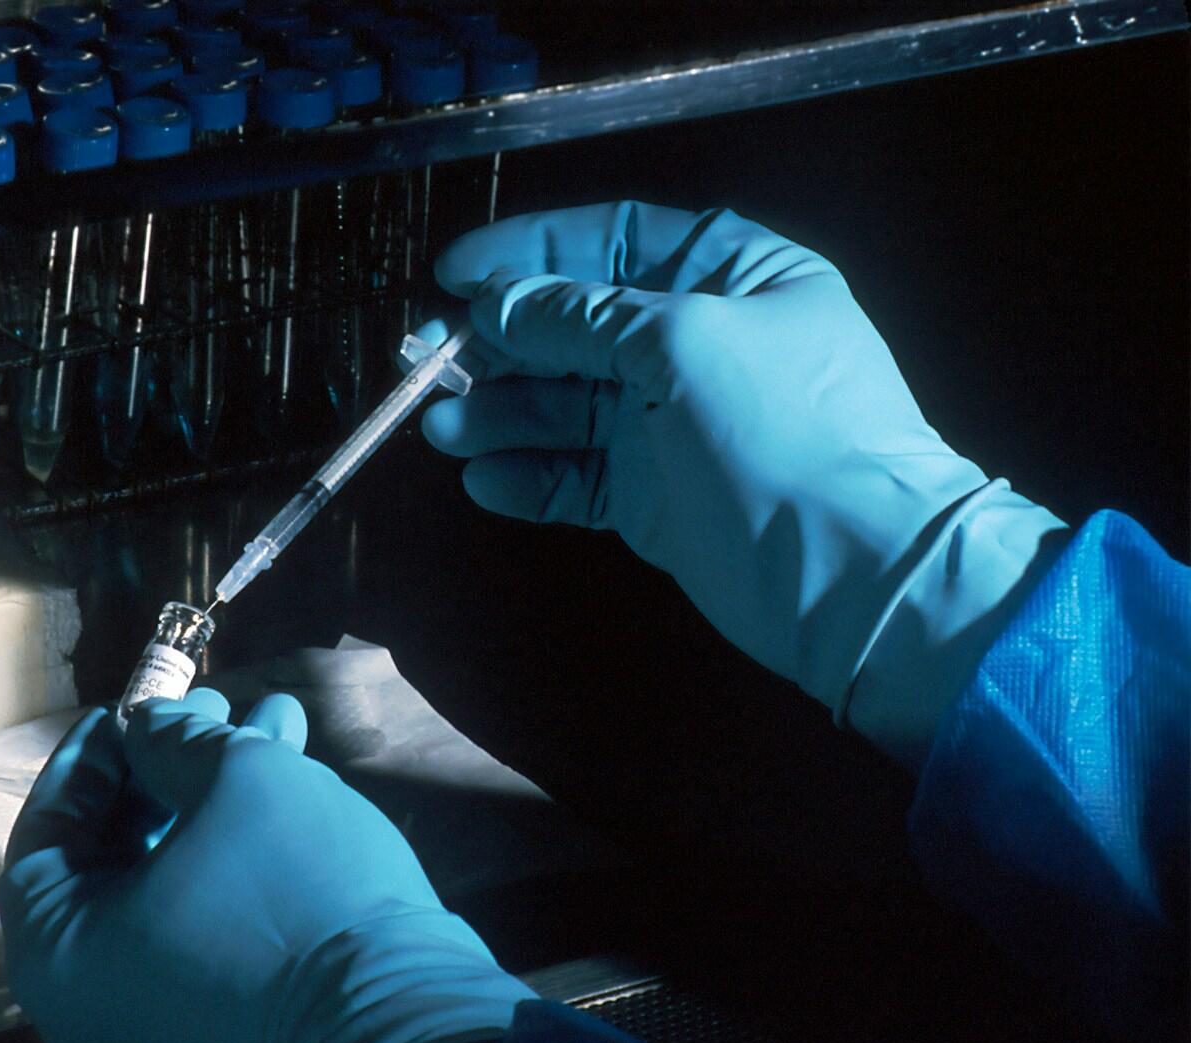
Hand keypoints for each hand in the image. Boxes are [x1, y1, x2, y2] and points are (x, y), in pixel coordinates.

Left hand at [0, 691, 534, 1042]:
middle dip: (170, 770)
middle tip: (215, 706)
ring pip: (172, 888)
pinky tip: (298, 786)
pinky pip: (205, 934)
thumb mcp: (237, 779)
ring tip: (278, 721)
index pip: (46, 833)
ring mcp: (156, 1035)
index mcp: (57, 958)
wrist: (401, 1036)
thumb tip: (150, 729)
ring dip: (218, 802)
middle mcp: (89, 1010)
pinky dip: (236, 863)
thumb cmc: (293, 896)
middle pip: (113, 860)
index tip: (132, 705)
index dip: (91, 758)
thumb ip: (174, 739)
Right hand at [422, 201, 1067, 762]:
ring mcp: (673, 424)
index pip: (615, 240)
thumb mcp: (683, 342)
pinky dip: (528, 474)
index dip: (531, 251)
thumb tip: (498, 305)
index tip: (452, 273)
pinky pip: (574, 474)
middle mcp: (698, 341)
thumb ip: (584, 319)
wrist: (851, 571)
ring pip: (565, 403)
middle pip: (576, 324)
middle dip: (498, 340)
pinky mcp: (653, 497)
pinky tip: (483, 481)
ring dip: (500, 412)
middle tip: (421, 362)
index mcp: (732, 275)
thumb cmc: (781, 429)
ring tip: (441, 431)